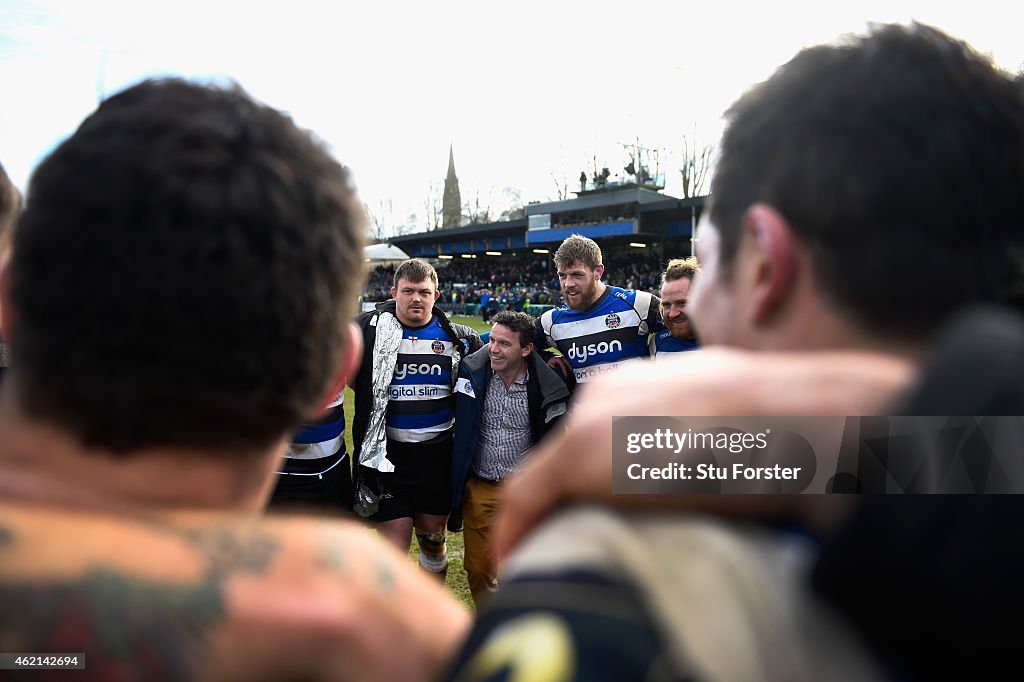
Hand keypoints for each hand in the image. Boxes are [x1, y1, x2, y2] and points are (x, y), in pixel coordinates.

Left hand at [492, 348, 911, 561]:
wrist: (799, 421)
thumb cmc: (786, 426)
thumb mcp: (734, 416)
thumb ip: (699, 432)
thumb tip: (702, 466)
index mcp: (644, 383)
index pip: (600, 438)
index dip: (591, 484)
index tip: (592, 515)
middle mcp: (607, 392)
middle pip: (571, 460)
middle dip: (567, 503)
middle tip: (568, 543)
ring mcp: (590, 418)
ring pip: (547, 479)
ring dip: (543, 519)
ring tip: (542, 558)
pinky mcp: (579, 452)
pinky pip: (525, 498)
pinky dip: (515, 533)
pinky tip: (513, 562)